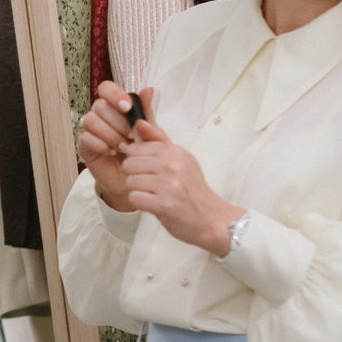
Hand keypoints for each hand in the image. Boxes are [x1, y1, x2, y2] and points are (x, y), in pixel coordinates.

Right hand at [79, 81, 155, 211]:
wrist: (136, 179)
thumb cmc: (143, 154)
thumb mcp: (150, 132)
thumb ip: (147, 112)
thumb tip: (148, 90)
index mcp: (116, 107)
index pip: (107, 89)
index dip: (115, 95)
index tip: (127, 107)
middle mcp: (102, 115)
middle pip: (100, 105)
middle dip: (117, 122)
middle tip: (130, 136)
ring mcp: (91, 130)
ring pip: (91, 120)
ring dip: (110, 134)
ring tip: (123, 147)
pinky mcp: (85, 145)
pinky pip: (85, 137)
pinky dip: (100, 144)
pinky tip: (112, 152)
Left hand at [116, 127, 244, 258]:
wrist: (212, 219)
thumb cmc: (193, 191)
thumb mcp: (181, 160)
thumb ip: (159, 141)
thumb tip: (139, 122)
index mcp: (175, 152)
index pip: (136, 148)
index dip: (136, 161)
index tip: (147, 171)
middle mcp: (172, 165)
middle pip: (129, 164)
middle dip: (134, 176)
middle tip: (149, 185)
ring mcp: (169, 185)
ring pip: (130, 181)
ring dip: (137, 191)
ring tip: (153, 195)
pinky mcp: (164, 205)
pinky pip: (134, 198)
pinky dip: (139, 203)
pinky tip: (152, 204)